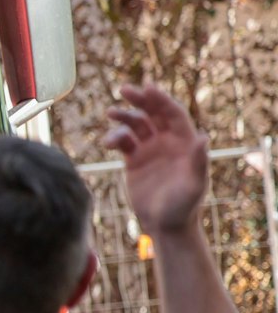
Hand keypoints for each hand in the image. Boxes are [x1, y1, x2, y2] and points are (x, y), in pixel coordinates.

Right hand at [103, 83, 206, 236]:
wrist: (165, 224)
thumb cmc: (184, 206)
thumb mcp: (194, 185)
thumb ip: (198, 161)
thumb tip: (203, 138)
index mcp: (185, 142)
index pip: (172, 114)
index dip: (161, 100)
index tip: (148, 88)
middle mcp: (168, 142)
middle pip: (153, 113)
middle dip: (140, 100)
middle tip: (125, 90)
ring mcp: (150, 150)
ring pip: (136, 124)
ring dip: (124, 116)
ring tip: (111, 113)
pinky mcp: (134, 161)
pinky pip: (123, 142)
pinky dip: (115, 137)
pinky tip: (108, 142)